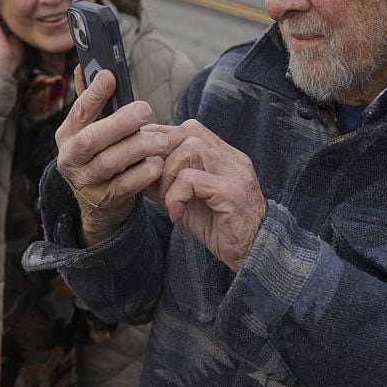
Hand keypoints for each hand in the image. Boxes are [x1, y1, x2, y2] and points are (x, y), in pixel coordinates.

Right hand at [55, 66, 169, 244]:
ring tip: (161, 139)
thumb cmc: (100, 153)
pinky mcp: (104, 200)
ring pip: (110, 162)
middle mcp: (70, 157)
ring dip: (138, 148)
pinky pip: (125, 186)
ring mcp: (85, 181)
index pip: (79, 110)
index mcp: (67, 134)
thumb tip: (83, 66)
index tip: (111, 76)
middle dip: (119, 123)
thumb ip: (90, 100)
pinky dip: (143, 174)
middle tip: (145, 109)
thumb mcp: (91, 128)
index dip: (93, 93)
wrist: (99, 202)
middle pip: (92, 139)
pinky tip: (157, 163)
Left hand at [154, 119, 265, 271]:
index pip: (189, 129)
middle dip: (163, 155)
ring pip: (190, 148)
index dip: (161, 139)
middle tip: (155, 184)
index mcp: (224, 156)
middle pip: (189, 131)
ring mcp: (235, 172)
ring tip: (168, 200)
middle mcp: (232, 158)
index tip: (143, 159)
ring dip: (169, 175)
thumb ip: (165, 182)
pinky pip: (192, 180)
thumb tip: (135, 169)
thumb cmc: (219, 229)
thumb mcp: (185, 201)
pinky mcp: (232, 192)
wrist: (251, 257)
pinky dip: (176, 196)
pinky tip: (177, 214)